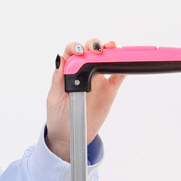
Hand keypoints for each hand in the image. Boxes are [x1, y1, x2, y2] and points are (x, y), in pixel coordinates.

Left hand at [45, 38, 125, 162]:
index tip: (80, 51)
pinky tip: (126, 65)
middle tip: (98, 50)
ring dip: (110, 52)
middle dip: (94, 45)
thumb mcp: (54, 99)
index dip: (76, 47)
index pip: (72, 52)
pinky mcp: (109, 90)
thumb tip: (59, 60)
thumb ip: (57, 80)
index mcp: (68, 71)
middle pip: (90, 50)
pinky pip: (118, 76)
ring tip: (113, 50)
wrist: (69, 135)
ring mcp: (98, 80)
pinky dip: (123, 69)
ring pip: (106, 59)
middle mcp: (84, 71)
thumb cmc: (58, 116)